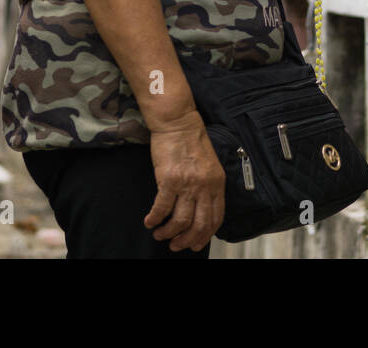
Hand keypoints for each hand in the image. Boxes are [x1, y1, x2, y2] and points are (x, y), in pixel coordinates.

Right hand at [144, 111, 224, 251]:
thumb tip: (199, 207)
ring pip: (180, 221)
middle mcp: (205, 186)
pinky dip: (155, 219)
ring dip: (168, 233)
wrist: (177, 122)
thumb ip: (207, 185)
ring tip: (160, 235)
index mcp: (217, 183)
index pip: (216, 218)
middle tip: (176, 246)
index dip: (205, 235)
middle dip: (187, 240)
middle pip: (199, 225)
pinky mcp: (169, 180)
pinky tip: (150, 221)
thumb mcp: (208, 165)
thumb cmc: (190, 140)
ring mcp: (187, 184)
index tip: (196, 243)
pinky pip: (162, 208)